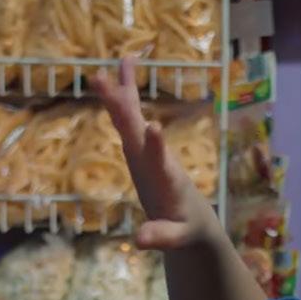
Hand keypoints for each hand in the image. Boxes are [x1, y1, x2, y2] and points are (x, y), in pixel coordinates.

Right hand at [91, 57, 202, 251]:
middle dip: (124, 108)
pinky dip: (123, 98)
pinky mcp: (140, 149)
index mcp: (166, 179)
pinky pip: (129, 120)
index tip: (154, 128)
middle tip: (106, 80)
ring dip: (124, 92)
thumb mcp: (175, 238)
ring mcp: (147, 150)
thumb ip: (161, 236)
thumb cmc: (185, 229)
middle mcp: (156, 158)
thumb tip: (140, 239)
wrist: (194, 219)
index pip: (160, 162)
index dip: (156, 147)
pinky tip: (119, 74)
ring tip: (122, 60)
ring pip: (133, 118)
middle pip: (137, 131)